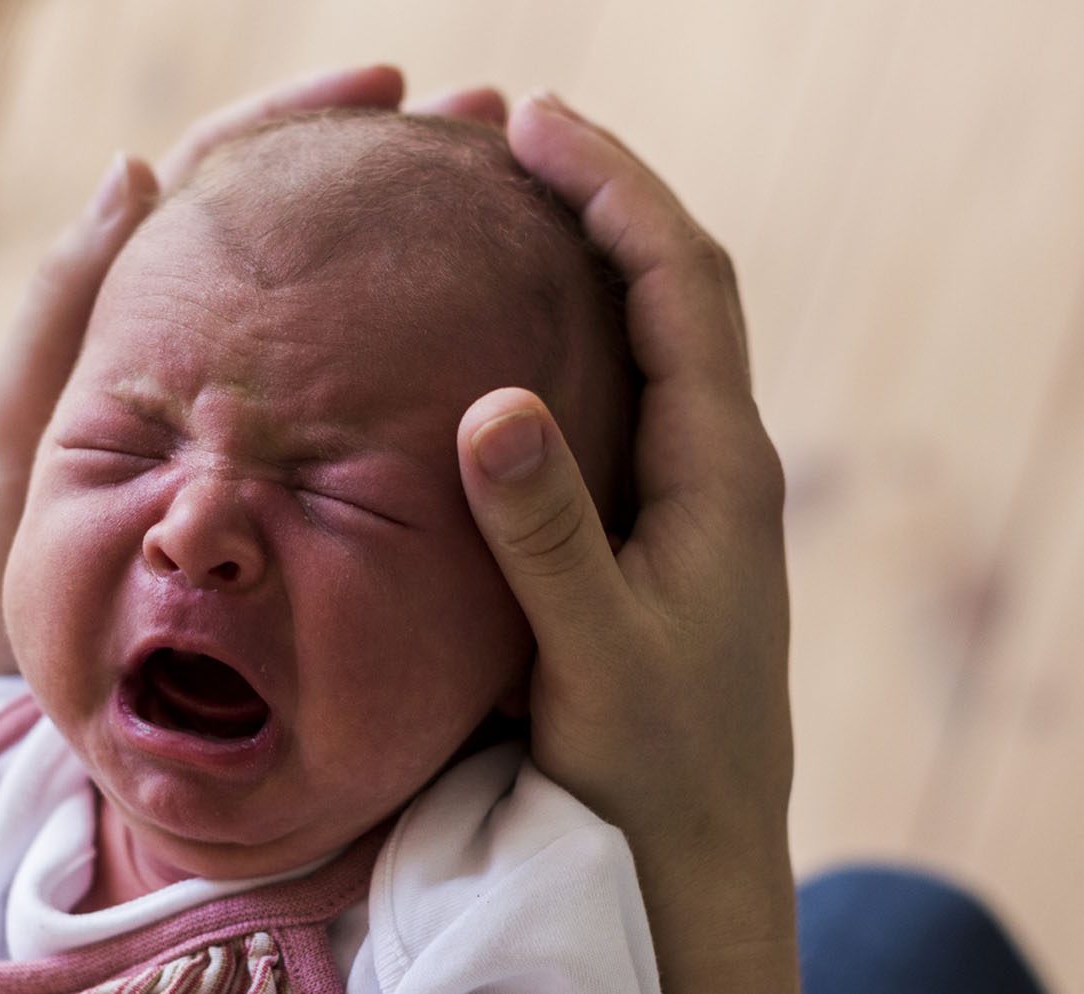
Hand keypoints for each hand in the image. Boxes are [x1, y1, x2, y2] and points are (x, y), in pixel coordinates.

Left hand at [0, 64, 508, 676]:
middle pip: (306, 223)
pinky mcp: (283, 475)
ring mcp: (250, 407)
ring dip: (422, 246)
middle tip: (489, 126)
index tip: (386, 84)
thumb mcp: (16, 419)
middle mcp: (204, 340)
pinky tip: (491, 339)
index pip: (226, 174)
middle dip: (393, 164)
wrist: (14, 666)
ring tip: (516, 202)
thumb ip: (64, 303)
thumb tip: (135, 167)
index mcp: (134, 303)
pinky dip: (417, 360)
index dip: (300, 119)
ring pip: (342, 304)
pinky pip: (357, 403)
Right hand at [455, 94, 796, 992]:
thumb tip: (494, 401)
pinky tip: (508, 333)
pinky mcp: (657, 527)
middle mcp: (719, 463)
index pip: (679, 283)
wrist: (694, 854)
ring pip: (652, 334)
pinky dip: (575, 328)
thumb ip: (545, 533)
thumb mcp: (593, 654)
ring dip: (592, 252)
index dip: (613, 189)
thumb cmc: (650, 765)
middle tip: (511, 131)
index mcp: (720, 469)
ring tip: (507, 200)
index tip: (533, 123)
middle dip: (603, 194)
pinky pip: (624, 391)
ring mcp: (692, 493)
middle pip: (675, 285)